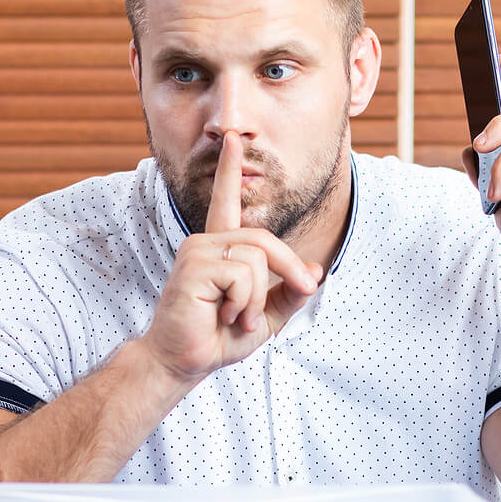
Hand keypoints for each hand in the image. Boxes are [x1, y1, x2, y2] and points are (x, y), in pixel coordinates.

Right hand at [140, 131, 323, 380]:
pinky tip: (224, 315)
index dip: (231, 171)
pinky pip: (242, 274)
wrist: (185, 361)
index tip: (233, 141)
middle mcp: (206, 242)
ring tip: (237, 317)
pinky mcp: (193, 266)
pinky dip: (244, 302)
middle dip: (290, 270)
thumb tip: (315, 270)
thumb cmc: (218, 337)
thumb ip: (289, 293)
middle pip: (264, 240)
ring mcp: (197, 251)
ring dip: (257, 298)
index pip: (226, 202)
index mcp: (220, 248)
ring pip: (257, 259)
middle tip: (300, 294)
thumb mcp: (266, 316)